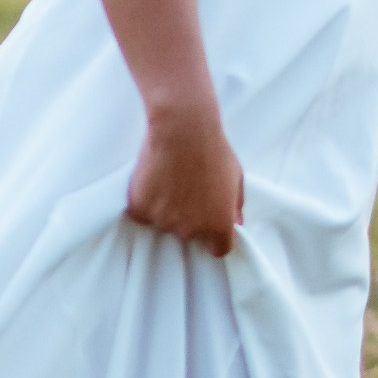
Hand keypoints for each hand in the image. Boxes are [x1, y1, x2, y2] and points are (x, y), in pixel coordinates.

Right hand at [127, 103, 245, 253]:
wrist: (182, 128)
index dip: (214, 237)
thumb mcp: (236, 175)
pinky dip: (146, 200)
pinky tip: (154, 178)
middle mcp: (191, 230)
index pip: (218, 249)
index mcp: (219, 225)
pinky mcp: (141, 210)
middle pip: (189, 235)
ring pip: (164, 222)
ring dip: (166, 207)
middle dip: (189, 217)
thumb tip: (236, 221)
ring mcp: (164, 221)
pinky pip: (142, 212)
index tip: (208, 222)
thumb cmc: (213, 148)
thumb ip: (236, 204)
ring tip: (171, 177)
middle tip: (188, 187)